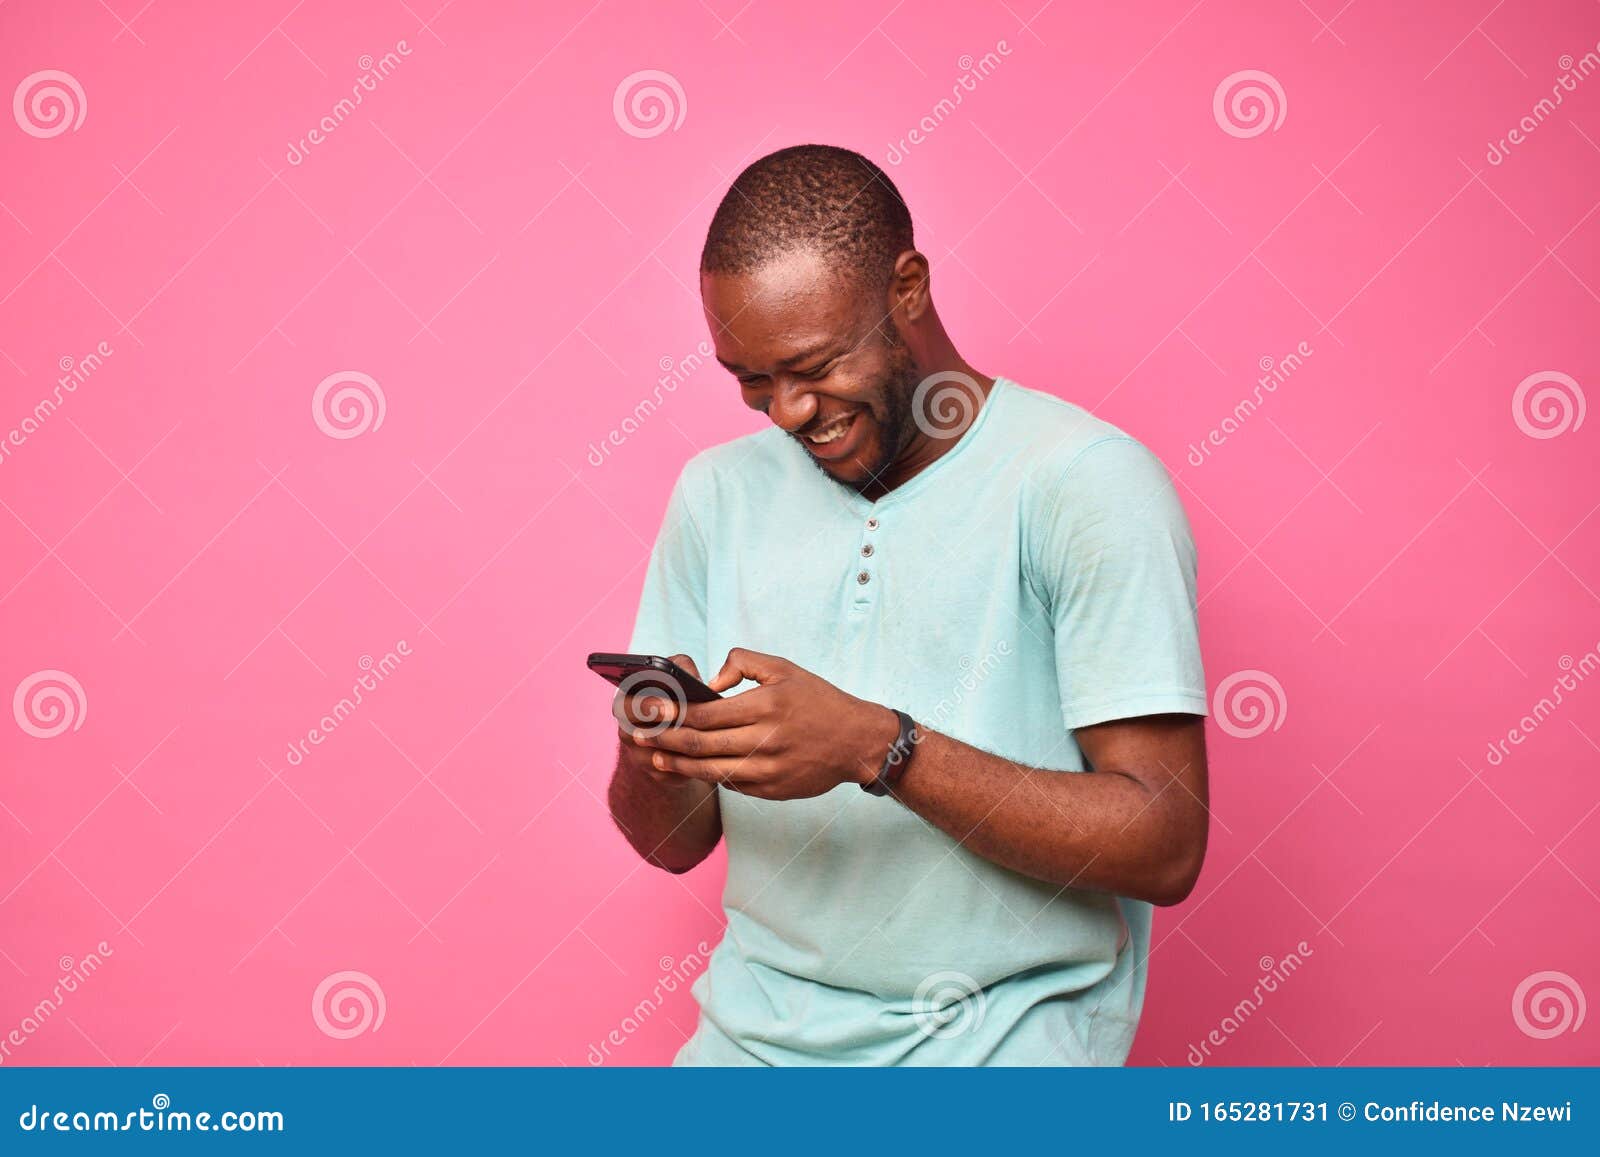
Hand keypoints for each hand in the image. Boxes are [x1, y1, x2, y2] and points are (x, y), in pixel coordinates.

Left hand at [630, 648, 899, 799]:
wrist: (857, 741)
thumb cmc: (819, 700)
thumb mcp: (784, 668)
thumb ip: (742, 665)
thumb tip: (709, 682)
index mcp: (766, 706)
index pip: (706, 713)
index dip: (672, 714)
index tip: (649, 711)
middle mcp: (766, 740)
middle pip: (701, 744)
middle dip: (665, 739)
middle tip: (638, 735)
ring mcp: (769, 770)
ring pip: (711, 770)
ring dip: (679, 764)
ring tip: (655, 757)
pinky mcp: (772, 790)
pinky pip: (732, 784)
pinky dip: (709, 776)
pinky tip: (691, 768)